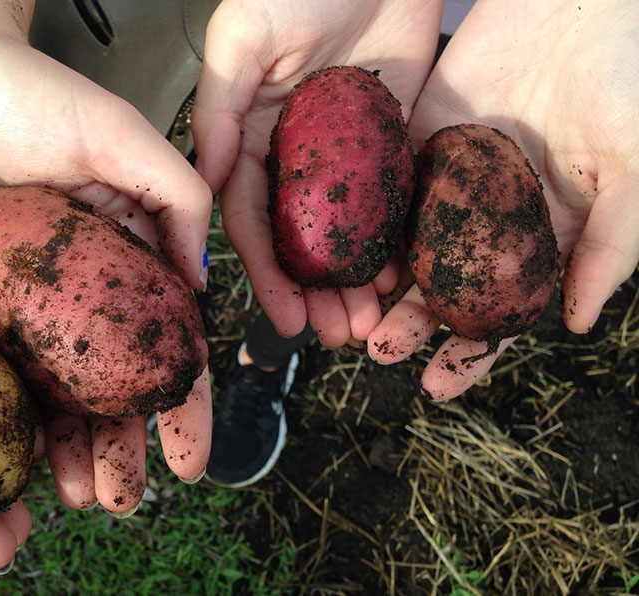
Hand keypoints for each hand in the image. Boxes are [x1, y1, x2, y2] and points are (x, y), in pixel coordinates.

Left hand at [0, 1, 212, 512]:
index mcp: (125, 254)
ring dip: (70, 449)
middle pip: (110, 384)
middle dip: (123, 447)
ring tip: (79, 496)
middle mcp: (78, 289)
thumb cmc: (31, 90)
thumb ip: (174, 195)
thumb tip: (200, 282)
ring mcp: (22, 302)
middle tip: (123, 498)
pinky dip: (8, 419)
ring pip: (55, 392)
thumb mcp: (119, 133)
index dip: (185, 404)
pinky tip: (16, 457)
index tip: (192, 458)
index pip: (166, 343)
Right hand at [191, 0, 442, 344]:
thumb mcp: (243, 38)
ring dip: (354, 280)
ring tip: (370, 323)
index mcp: (247, 136)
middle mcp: (292, 153)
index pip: (250, 220)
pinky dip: (396, 241)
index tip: (284, 320)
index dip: (266, 275)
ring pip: (346, 231)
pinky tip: (404, 277)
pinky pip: (392, 201)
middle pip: (300, 239)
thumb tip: (201, 185)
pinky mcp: (391, 139)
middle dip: (314, 293)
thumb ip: (219, 110)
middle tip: (336, 336)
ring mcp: (344, 152)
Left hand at [368, 0, 638, 399]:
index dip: (472, 352)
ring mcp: (453, 180)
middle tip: (379, 351)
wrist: (582, 0)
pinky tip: (344, 253)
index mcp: (544, 234)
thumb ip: (611, 247)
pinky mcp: (422, 138)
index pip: (502, 309)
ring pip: (408, 246)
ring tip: (350, 317)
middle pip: (444, 286)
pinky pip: (389, 190)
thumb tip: (576, 325)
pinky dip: (369, 225)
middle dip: (412, 325)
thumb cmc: (627, 82)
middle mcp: (492, 216)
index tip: (438, 385)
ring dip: (379, 286)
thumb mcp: (634, 172)